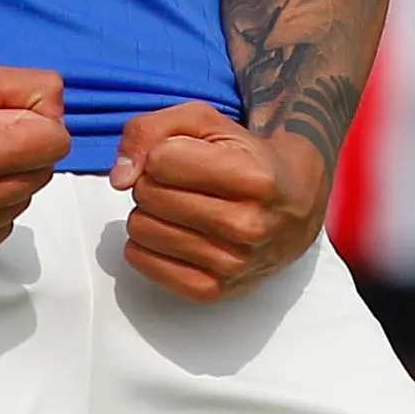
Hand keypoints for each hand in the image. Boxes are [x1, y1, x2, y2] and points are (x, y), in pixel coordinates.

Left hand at [111, 104, 329, 302]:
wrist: (294, 206)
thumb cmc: (245, 158)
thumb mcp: (205, 122)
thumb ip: (151, 129)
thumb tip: (120, 176)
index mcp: (250, 176)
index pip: (160, 159)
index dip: (161, 153)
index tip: (183, 157)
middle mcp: (246, 225)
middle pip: (149, 195)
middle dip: (154, 183)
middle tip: (182, 184)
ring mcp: (232, 263)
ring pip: (141, 229)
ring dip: (151, 213)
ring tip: (181, 208)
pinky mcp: (214, 291)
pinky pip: (143, 262)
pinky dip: (147, 244)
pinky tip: (173, 233)